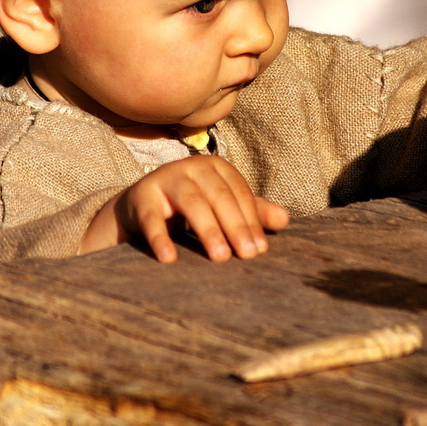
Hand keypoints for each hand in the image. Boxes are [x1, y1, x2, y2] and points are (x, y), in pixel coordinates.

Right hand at [80, 155, 288, 262]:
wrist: (141, 206)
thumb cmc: (192, 206)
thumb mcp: (223, 206)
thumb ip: (253, 212)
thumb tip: (285, 220)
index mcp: (217, 166)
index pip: (239, 193)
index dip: (252, 220)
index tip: (260, 250)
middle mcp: (193, 167)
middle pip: (219, 196)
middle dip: (235, 226)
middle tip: (247, 255)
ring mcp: (166, 179)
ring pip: (192, 203)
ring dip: (208, 230)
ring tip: (220, 258)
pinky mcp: (142, 197)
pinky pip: (152, 218)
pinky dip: (160, 238)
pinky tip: (169, 259)